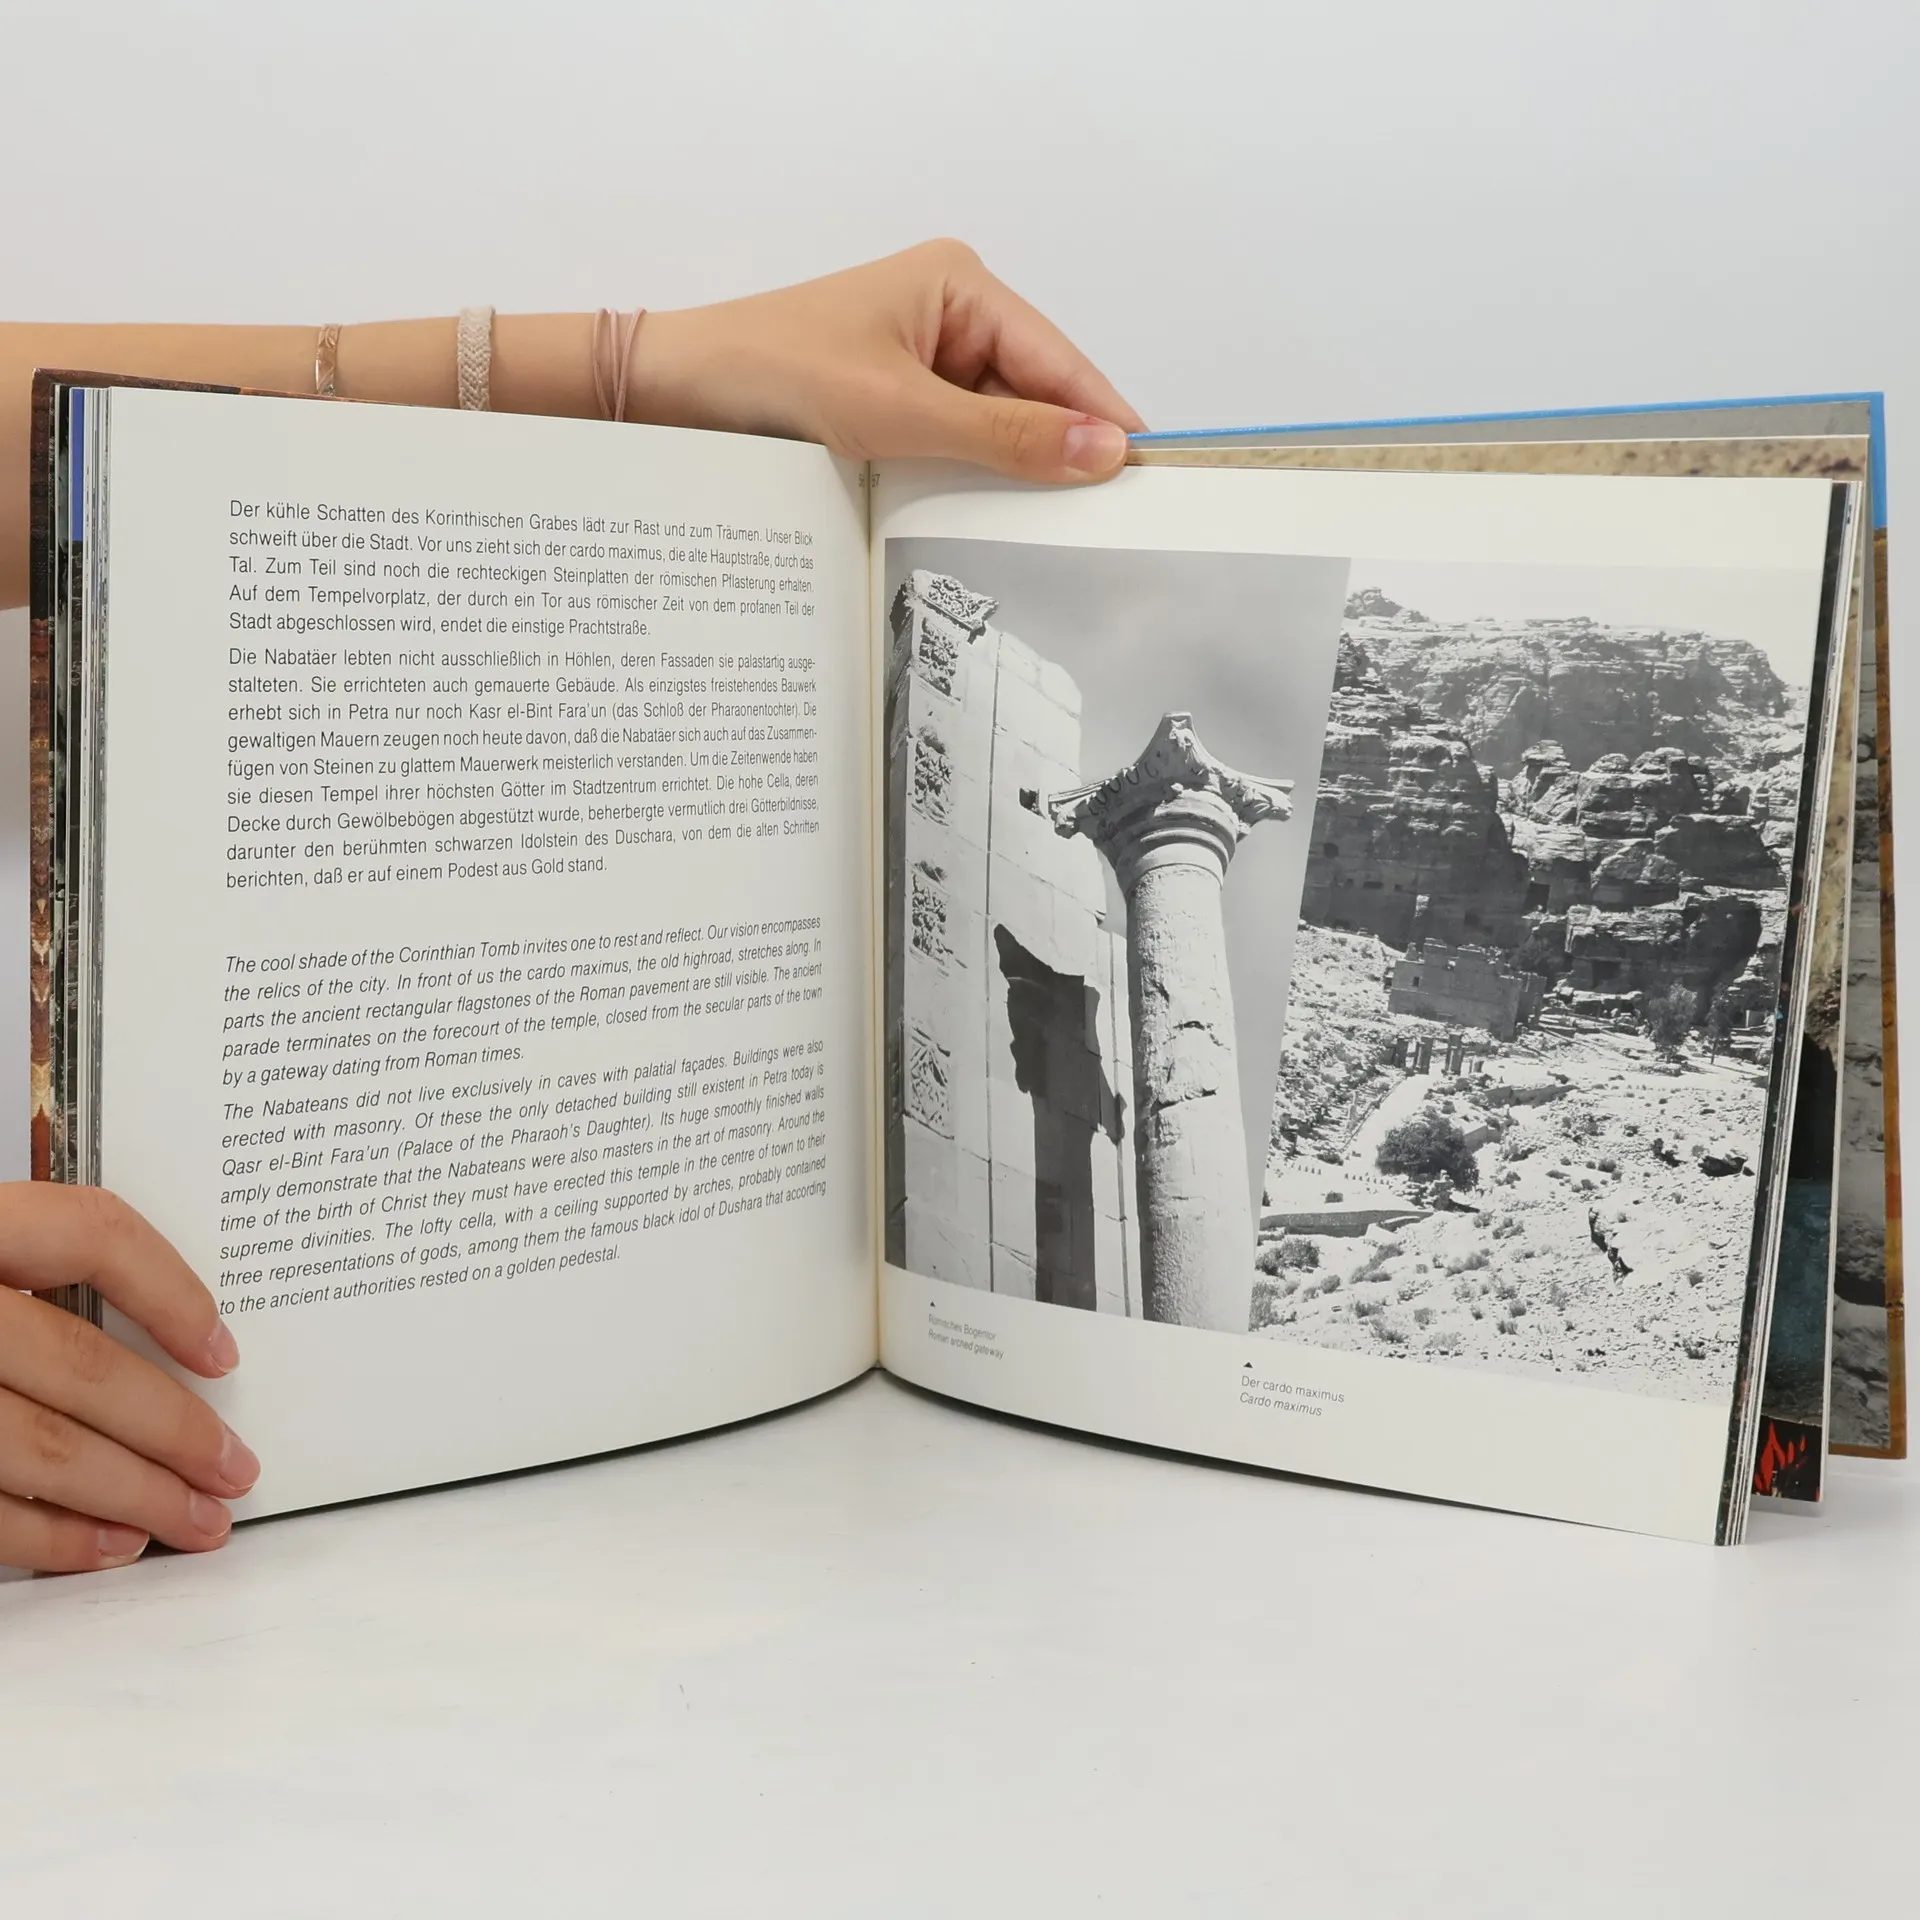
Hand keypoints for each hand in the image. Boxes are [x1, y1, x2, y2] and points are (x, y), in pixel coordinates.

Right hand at [0, 1185, 256, 1572]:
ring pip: (39, 1449)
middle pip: (77, 1364)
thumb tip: (166, 1336)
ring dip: (131, 1495)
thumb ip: (31, 1265)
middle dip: (173, 1427)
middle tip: (235, 1468)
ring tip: (194, 1520)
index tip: (223, 1350)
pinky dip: (51, 1539)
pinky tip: (107, 1546)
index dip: (169, 1288)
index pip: (88, 1232)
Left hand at [631, 238, 1146, 482]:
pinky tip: (995, 523)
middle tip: (1114, 529)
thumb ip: (1005, 435)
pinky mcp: (893, 402)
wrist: (672, 395)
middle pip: (1036, 395)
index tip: (1157, 480)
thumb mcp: (901, 412)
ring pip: (998, 427)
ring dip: (1016, 474)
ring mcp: (921, 360)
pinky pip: (956, 444)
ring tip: (1063, 536)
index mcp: (960, 285)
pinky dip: (973, 480)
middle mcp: (950, 313)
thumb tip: (1104, 450)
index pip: (1060, 361)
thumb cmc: (775, 378)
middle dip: (1064, 453)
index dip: (1106, 421)